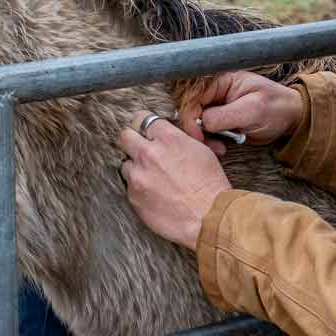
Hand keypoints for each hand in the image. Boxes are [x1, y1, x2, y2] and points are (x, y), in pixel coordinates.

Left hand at [119, 112, 231, 248]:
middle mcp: (149, 153)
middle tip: (141, 150)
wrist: (208, 217)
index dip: (145, 127)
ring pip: (125, 164)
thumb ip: (178, 138)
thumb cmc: (210, 185)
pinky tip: (155, 194)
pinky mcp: (133, 196)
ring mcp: (138, 175)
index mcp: (168, 138)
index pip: (142, 118)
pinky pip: (129, 187)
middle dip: (132, 142)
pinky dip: (139, 189)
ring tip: (153, 178)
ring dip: (136, 169)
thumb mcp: (201, 150)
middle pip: (124, 136)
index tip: (146, 133)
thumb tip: (166, 134)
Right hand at [179, 71, 303, 156]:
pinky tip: (222, 147)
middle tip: (209, 145)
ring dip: (204, 139)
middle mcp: (215, 92)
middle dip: (196, 130)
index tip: (198, 135)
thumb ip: (223, 115)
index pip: (193, 97)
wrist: (290, 119)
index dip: (190, 117)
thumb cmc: (276, 108)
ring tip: (220, 148)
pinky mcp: (220, 121)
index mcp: (220, 80)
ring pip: (196, 123)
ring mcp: (217, 106)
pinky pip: (206, 132)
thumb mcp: (251, 110)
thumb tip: (201, 122)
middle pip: (191, 110)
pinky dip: (210, 142)